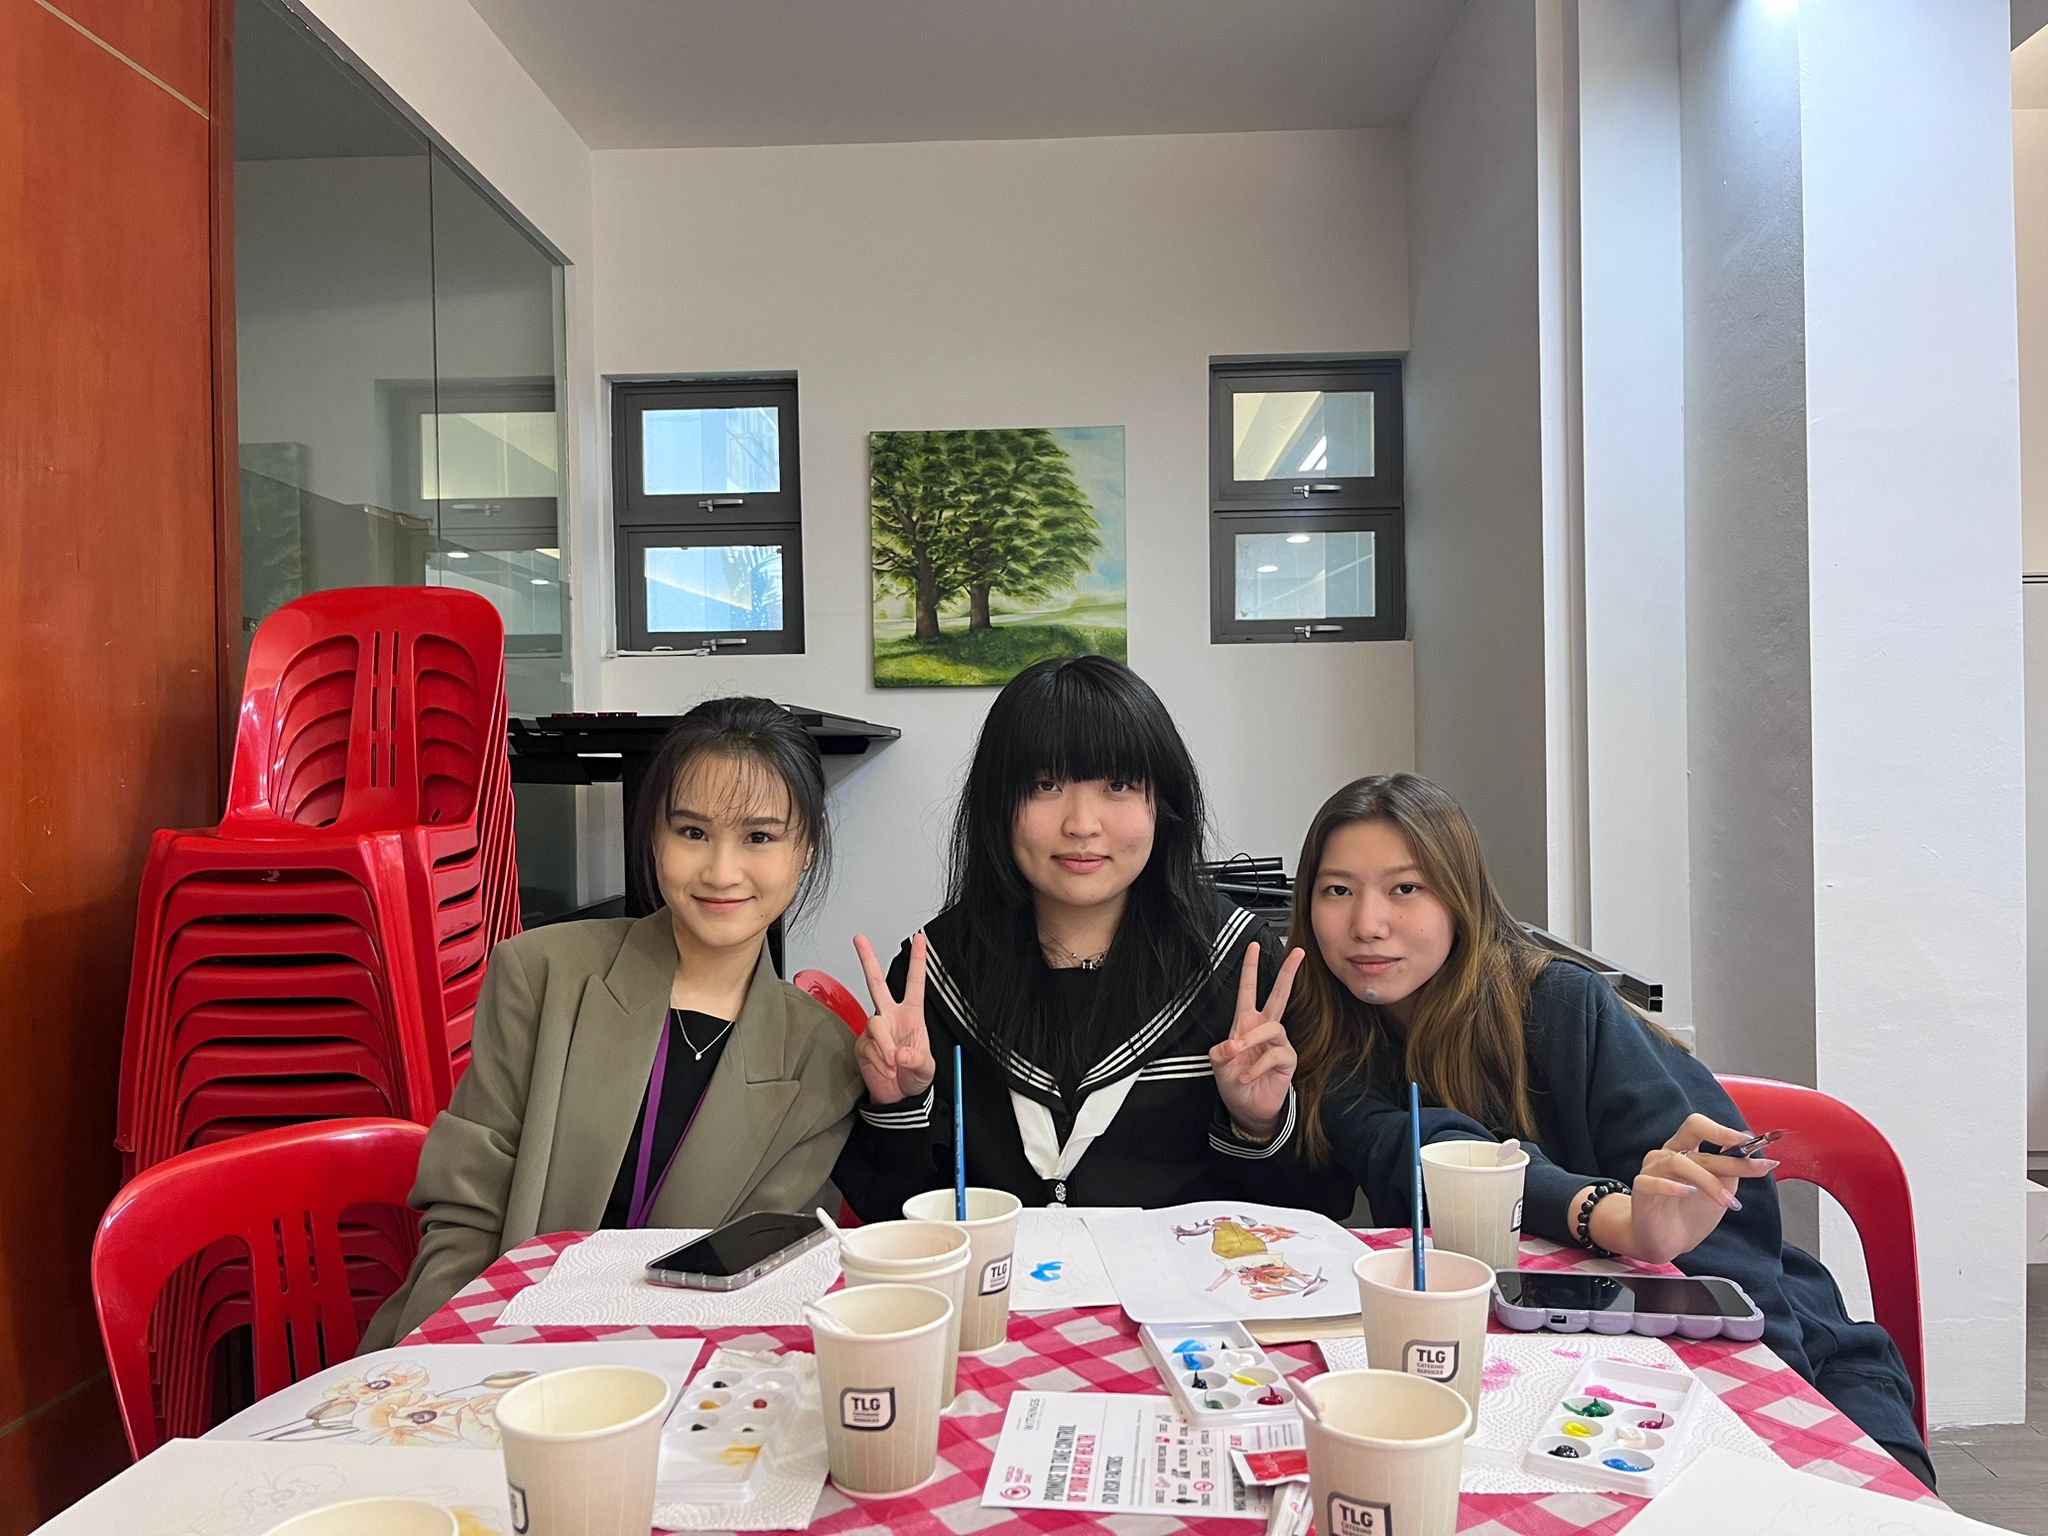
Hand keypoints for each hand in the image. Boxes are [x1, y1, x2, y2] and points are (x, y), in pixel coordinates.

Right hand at [851, 932, 936, 1105]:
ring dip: (885, 1045)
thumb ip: (917, 1059)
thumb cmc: (915, 1076)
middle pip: (876, 983)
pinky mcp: (862, 1044)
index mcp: (912, 1015)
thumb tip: (901, 1052)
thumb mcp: (926, 1068)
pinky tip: (885, 1068)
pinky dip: (878, 1059)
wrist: (899, 1098)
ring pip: (875, 1022)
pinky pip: (867, 1045)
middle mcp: (891, 1017)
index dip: (918, 961)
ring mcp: (875, 1030)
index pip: (915, 983)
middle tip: (859, 939)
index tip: (919, 939)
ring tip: (893, 1063)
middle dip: (868, 959)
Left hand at [1208, 941, 1306, 1139]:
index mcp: (1245, 1023)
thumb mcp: (1219, 1065)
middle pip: (1279, 995)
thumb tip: (1232, 1043)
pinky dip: (1258, 1064)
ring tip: (1238, 1053)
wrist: (1247, 1109)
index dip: (1251, 968)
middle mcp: (1264, 1029)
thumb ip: (1220, 1052)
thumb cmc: (1234, 1082)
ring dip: (1252, 1039)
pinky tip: (1246, 1076)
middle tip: (1297, 953)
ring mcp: (1278, 1043)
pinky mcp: (1286, 1059)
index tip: (1253, 946)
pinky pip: (1275, 1054)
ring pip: (1271, 1027)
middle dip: (1287, 973)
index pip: (1249, 990)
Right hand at [1593, 1113, 1779, 1263]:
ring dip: (1709, 1181)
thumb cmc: (1692, 1213)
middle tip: (1755, 1168)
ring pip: (1678, 1162)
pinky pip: (1652, 1182)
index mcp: (1684, 1148)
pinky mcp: (1641, 1190)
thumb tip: (1748, 1149)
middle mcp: (1666, 1153)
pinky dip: (1670, 1186)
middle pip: (1691, 1136)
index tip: (1749, 1141)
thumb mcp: (1720, 1190)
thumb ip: (1730, 1170)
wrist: (1669, 1242)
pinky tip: (1687, 1193)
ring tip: (1728, 1202)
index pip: (1699, 1126)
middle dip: (1726, 1153)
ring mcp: (1652, 1169)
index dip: (1722, 1130)